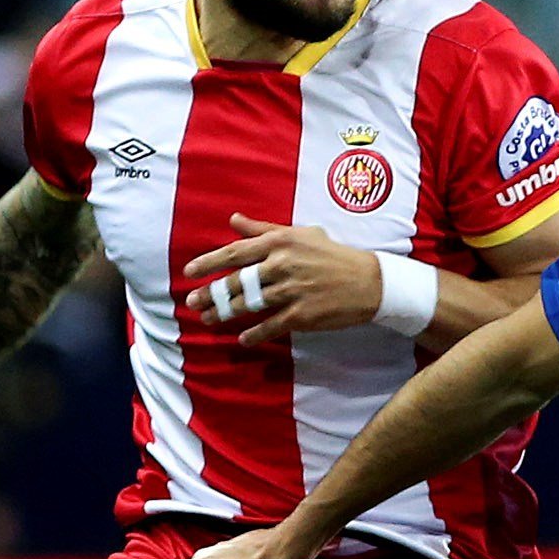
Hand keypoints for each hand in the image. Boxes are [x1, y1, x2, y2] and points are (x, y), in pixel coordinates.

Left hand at [180, 214, 383, 344]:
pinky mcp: (301, 314)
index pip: (235, 253)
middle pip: (236, 282)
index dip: (209, 263)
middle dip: (211, 294)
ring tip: (209, 319)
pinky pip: (270, 326)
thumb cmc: (332, 254)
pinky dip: (254, 334)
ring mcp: (291, 291)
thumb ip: (263, 228)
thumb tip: (234, 220)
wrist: (368, 281)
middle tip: (192, 303)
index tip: (189, 272)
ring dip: (225, 314)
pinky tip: (243, 338)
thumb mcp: (300, 234)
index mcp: (279, 242)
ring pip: (248, 305)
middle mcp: (282, 265)